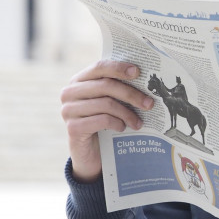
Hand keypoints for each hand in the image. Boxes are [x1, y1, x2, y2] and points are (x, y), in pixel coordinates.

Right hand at [60, 60, 154, 182]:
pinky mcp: (73, 128)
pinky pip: (102, 120)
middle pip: (106, 86)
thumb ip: (118, 87)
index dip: (119, 68)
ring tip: (139, 122)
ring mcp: (68, 110)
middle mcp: (69, 92)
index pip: (99, 67)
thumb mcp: (109, 101)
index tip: (138, 72)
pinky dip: (117, 123)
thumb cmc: (102, 120)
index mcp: (79, 80)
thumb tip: (145, 78)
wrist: (90, 151)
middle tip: (149, 103)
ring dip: (127, 113)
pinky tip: (123, 128)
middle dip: (131, 94)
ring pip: (106, 104)